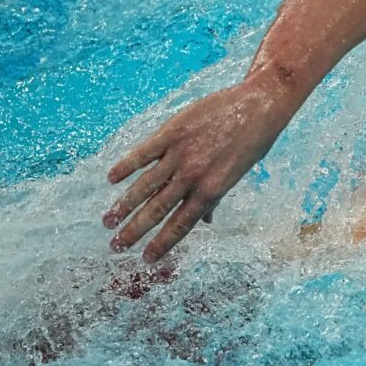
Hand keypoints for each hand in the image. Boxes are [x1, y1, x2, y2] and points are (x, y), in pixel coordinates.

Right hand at [103, 81, 291, 261]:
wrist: (258, 106)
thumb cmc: (251, 142)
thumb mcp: (237, 174)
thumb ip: (217, 198)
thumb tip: (207, 222)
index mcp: (211, 191)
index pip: (181, 225)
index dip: (162, 244)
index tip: (146, 259)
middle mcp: (193, 177)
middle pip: (157, 210)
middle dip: (134, 231)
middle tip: (116, 247)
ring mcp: (181, 154)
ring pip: (145, 186)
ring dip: (123, 205)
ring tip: (107, 221)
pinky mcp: (172, 131)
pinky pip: (143, 152)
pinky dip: (126, 165)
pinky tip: (110, 178)